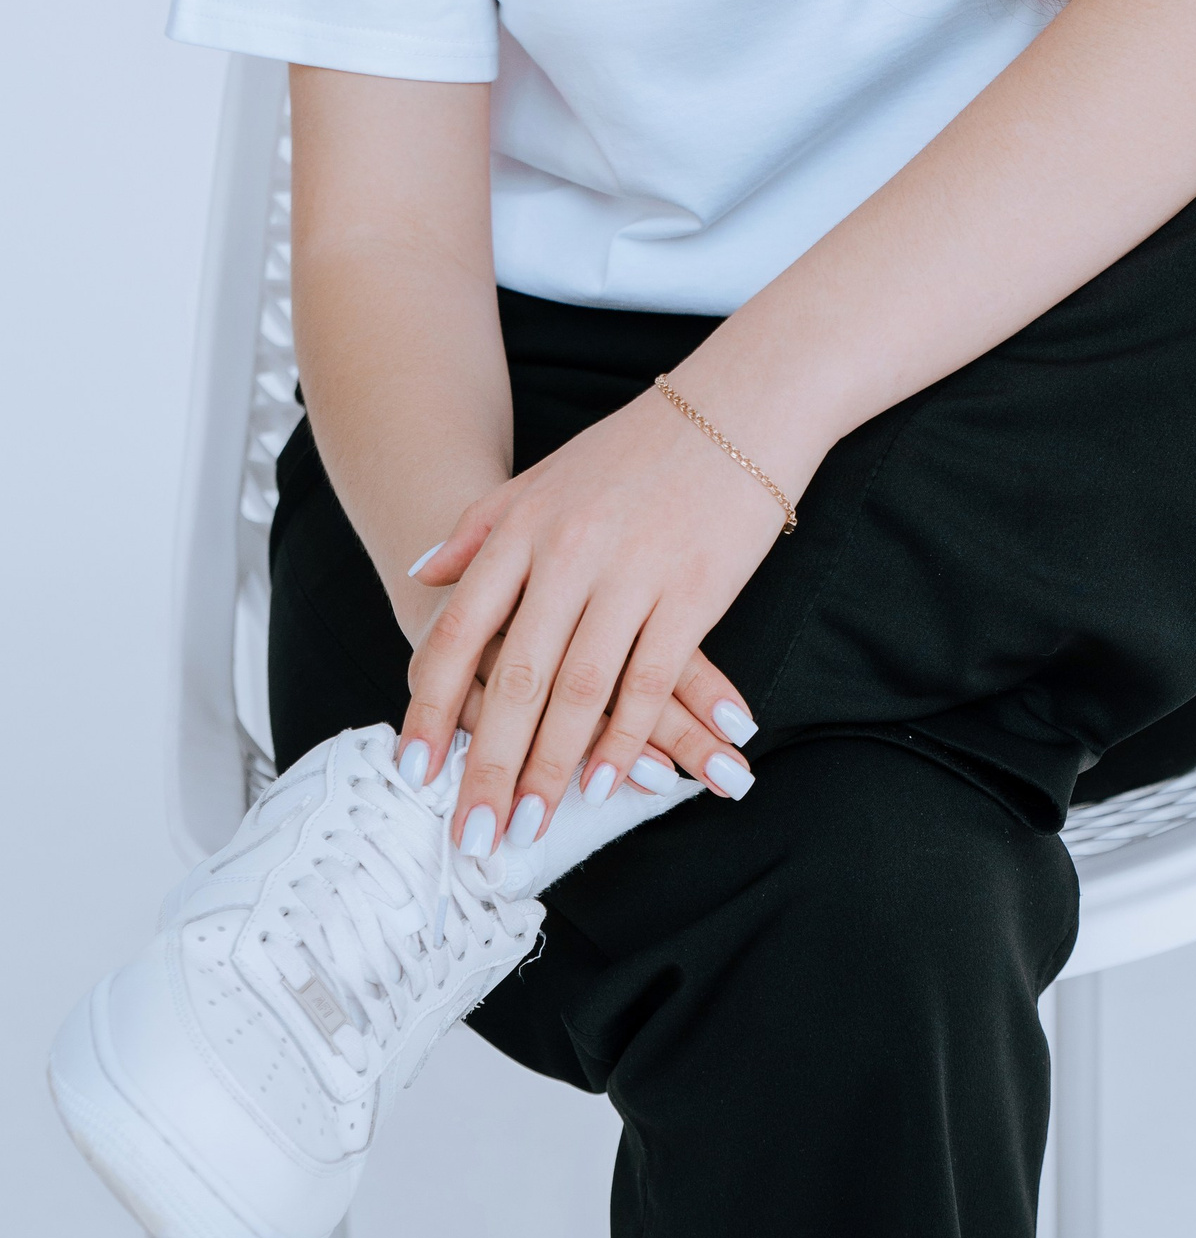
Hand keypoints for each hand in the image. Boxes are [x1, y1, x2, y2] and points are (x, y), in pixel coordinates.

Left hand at [399, 383, 796, 853]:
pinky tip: (608, 781)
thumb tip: (421, 574)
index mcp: (521, 528)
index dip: (432, 709)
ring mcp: (631, 573)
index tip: (414, 770)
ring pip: (578, 692)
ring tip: (530, 826)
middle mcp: (566, 553)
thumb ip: (479, 529)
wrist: (739, 402)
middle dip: (488, 767)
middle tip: (471, 834)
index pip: (459, 634)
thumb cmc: (639, 445)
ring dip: (552, 769)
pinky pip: (649, 680)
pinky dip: (625, 736)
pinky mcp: (692, 591)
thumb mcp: (543, 478)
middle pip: (514, 679)